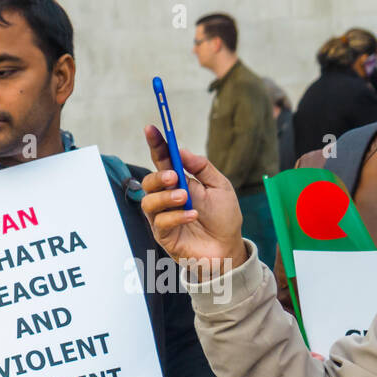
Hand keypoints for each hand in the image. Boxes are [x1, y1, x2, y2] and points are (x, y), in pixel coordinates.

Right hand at [140, 125, 246, 276]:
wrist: (228, 247)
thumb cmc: (224, 218)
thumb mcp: (220, 185)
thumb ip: (202, 167)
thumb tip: (181, 150)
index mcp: (180, 182)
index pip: (163, 160)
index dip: (156, 144)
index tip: (151, 128)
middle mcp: (167, 198)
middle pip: (148, 182)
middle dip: (158, 176)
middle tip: (173, 176)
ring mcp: (163, 217)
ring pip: (148, 202)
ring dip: (166, 197)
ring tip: (185, 198)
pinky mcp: (164, 235)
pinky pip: (161, 222)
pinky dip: (176, 216)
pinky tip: (192, 216)